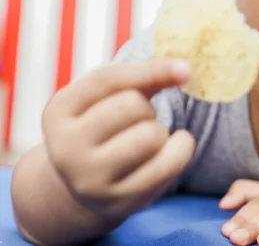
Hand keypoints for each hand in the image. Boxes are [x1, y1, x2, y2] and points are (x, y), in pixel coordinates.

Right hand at [42, 59, 195, 219]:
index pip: (108, 80)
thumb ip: (142, 78)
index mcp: (58, 111)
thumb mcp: (108, 97)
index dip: (152, 69)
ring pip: (151, 135)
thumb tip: (184, 69)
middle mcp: (66, 148)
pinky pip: (168, 165)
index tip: (187, 68)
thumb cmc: (105, 127)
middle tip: (138, 121)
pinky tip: (170, 150)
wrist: (85, 184)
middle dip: (147, 108)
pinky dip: (180, 150)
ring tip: (146, 140)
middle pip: (132, 105)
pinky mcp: (120, 201)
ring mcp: (91, 180)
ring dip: (160, 132)